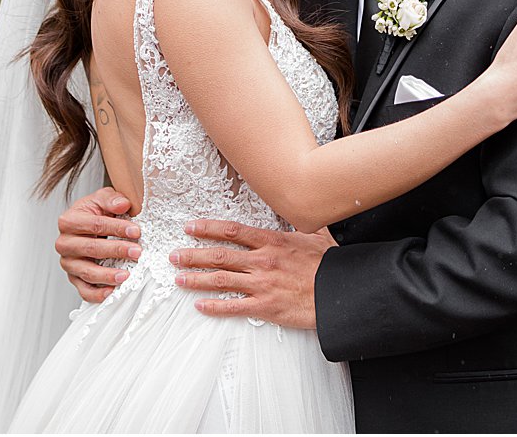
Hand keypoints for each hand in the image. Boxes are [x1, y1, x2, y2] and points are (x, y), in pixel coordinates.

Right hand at [55, 186, 141, 302]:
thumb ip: (112, 199)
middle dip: (116, 251)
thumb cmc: (95, 212)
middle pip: (91, 249)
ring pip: (87, 272)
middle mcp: (64, 243)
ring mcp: (68, 263)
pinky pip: (84, 290)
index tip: (136, 231)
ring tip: (125, 275)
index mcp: (68, 221)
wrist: (87, 225)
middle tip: (137, 252)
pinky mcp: (73, 278)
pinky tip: (112, 292)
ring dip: (107, 275)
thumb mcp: (102, 199)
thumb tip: (123, 204)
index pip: (95, 225)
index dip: (117, 228)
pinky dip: (97, 294)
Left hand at [169, 219, 334, 328]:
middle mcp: (262, 261)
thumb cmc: (331, 266)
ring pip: (220, 280)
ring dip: (196, 279)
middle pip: (219, 255)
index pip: (232, 231)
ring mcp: (262, 285)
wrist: (341, 293)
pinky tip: (200, 305)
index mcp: (272, 242)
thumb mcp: (318, 236)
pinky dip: (214, 307)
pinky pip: (233, 307)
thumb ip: (304, 224)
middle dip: (193, 255)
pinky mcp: (266, 307)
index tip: (191, 227)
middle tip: (174, 256)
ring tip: (178, 279)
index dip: (208, 228)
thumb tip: (303, 209)